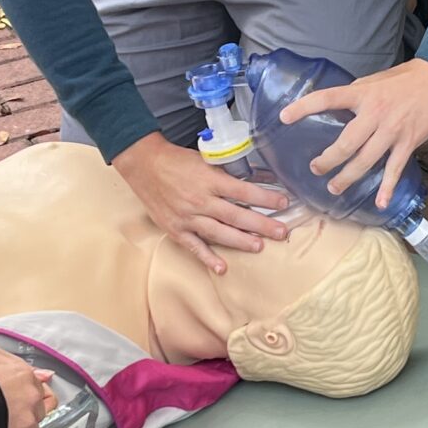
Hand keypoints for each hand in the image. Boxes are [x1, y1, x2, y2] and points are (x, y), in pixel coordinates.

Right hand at [111, 133, 290, 274]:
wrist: (144, 165)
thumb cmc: (177, 161)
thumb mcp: (206, 160)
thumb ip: (227, 173)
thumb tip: (257, 179)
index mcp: (209, 180)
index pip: (243, 192)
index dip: (265, 198)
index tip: (283, 203)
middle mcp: (199, 200)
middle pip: (235, 215)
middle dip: (261, 224)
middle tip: (280, 232)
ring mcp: (187, 216)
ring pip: (218, 232)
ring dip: (240, 241)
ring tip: (259, 246)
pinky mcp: (175, 228)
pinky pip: (194, 246)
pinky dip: (207, 258)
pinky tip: (221, 268)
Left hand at [281, 58, 427, 208]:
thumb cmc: (408, 77)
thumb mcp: (375, 79)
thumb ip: (357, 94)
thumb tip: (339, 105)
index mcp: (362, 93)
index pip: (327, 98)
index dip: (304, 107)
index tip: (284, 117)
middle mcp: (375, 113)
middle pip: (345, 143)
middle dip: (327, 160)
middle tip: (315, 169)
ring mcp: (392, 130)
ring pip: (365, 160)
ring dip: (348, 177)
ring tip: (334, 187)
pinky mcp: (409, 142)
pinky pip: (394, 169)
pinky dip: (387, 188)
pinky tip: (380, 203)